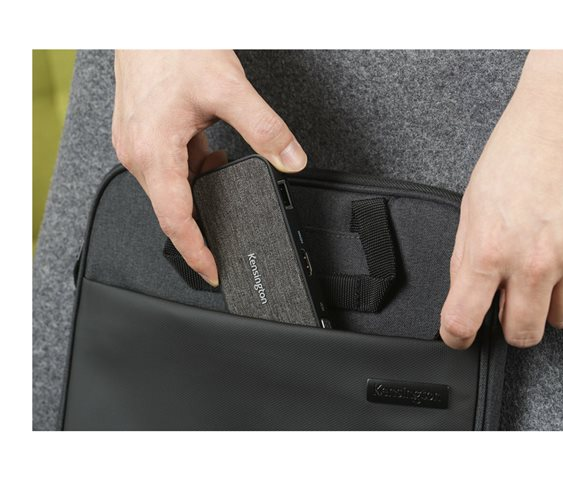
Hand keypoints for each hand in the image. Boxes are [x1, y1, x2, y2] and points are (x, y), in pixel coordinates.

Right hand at [112, 50, 306, 285]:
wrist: (148, 18)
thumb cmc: (174, 46)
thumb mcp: (229, 89)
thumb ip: (264, 129)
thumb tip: (291, 159)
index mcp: (153, 153)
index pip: (175, 220)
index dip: (197, 252)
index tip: (213, 272)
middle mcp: (138, 154)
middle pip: (172, 208)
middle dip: (204, 221)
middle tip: (232, 224)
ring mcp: (137, 144)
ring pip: (172, 186)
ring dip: (201, 188)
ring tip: (226, 174)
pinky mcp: (142, 133)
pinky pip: (168, 167)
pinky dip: (192, 168)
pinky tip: (210, 151)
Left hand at [439, 50, 562, 348]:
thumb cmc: (522, 148)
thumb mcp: (474, 202)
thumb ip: (470, 252)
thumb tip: (466, 290)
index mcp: (489, 248)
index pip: (463, 319)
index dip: (457, 335)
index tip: (459, 335)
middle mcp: (534, 262)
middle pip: (523, 333)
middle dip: (511, 325)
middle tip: (508, 307)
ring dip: (549, 305)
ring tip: (543, 276)